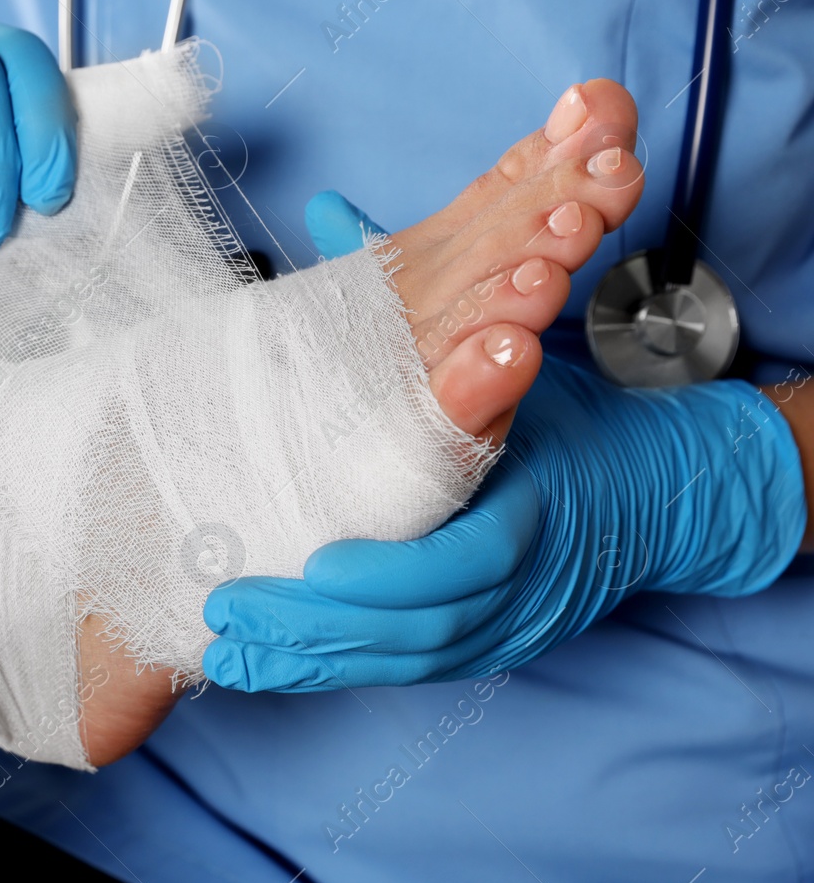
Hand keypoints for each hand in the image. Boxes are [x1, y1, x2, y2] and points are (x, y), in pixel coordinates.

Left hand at [200, 192, 807, 690]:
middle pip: (415, 619)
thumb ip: (410, 302)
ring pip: (405, 655)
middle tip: (227, 606)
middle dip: (318, 621)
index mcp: (526, 500)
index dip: (380, 570)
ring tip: (230, 648)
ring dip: (315, 655)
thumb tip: (330, 211)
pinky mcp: (491, 646)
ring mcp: (507, 619)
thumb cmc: (563, 421)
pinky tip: (269, 667)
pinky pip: (409, 671)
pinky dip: (337, 669)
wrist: (657, 493)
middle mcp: (516, 573)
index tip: (304, 559)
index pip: (458, 552)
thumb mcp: (502, 351)